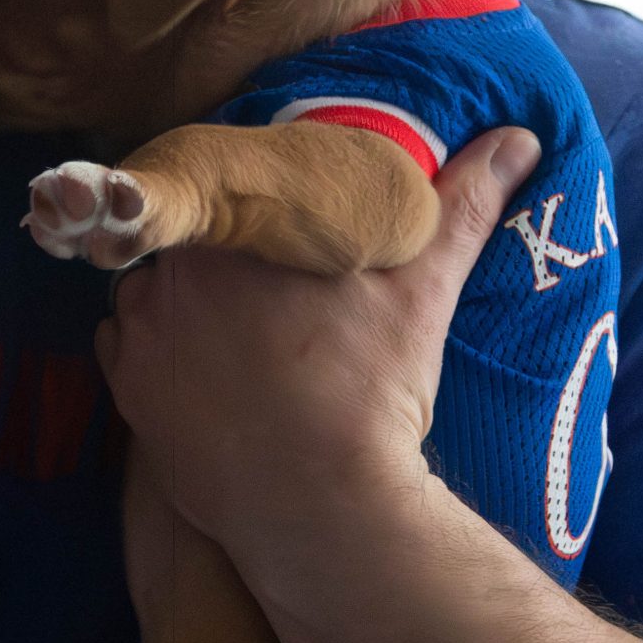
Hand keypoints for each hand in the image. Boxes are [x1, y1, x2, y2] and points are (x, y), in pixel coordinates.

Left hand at [94, 128, 542, 574]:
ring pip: (154, 290)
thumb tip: (516, 139)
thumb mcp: (424, 286)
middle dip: (222, 257)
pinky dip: (157, 351)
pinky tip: (205, 371)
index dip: (255, 207)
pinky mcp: (126, 389)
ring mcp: (140, 331)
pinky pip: (127, 347)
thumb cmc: (371, 390)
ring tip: (239, 336)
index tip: (282, 237)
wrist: (323, 503)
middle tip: (270, 296)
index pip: (228, 188)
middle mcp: (169, 269)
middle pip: (190, 239)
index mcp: (232, 227)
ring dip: (183, 301)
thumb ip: (461, 204)